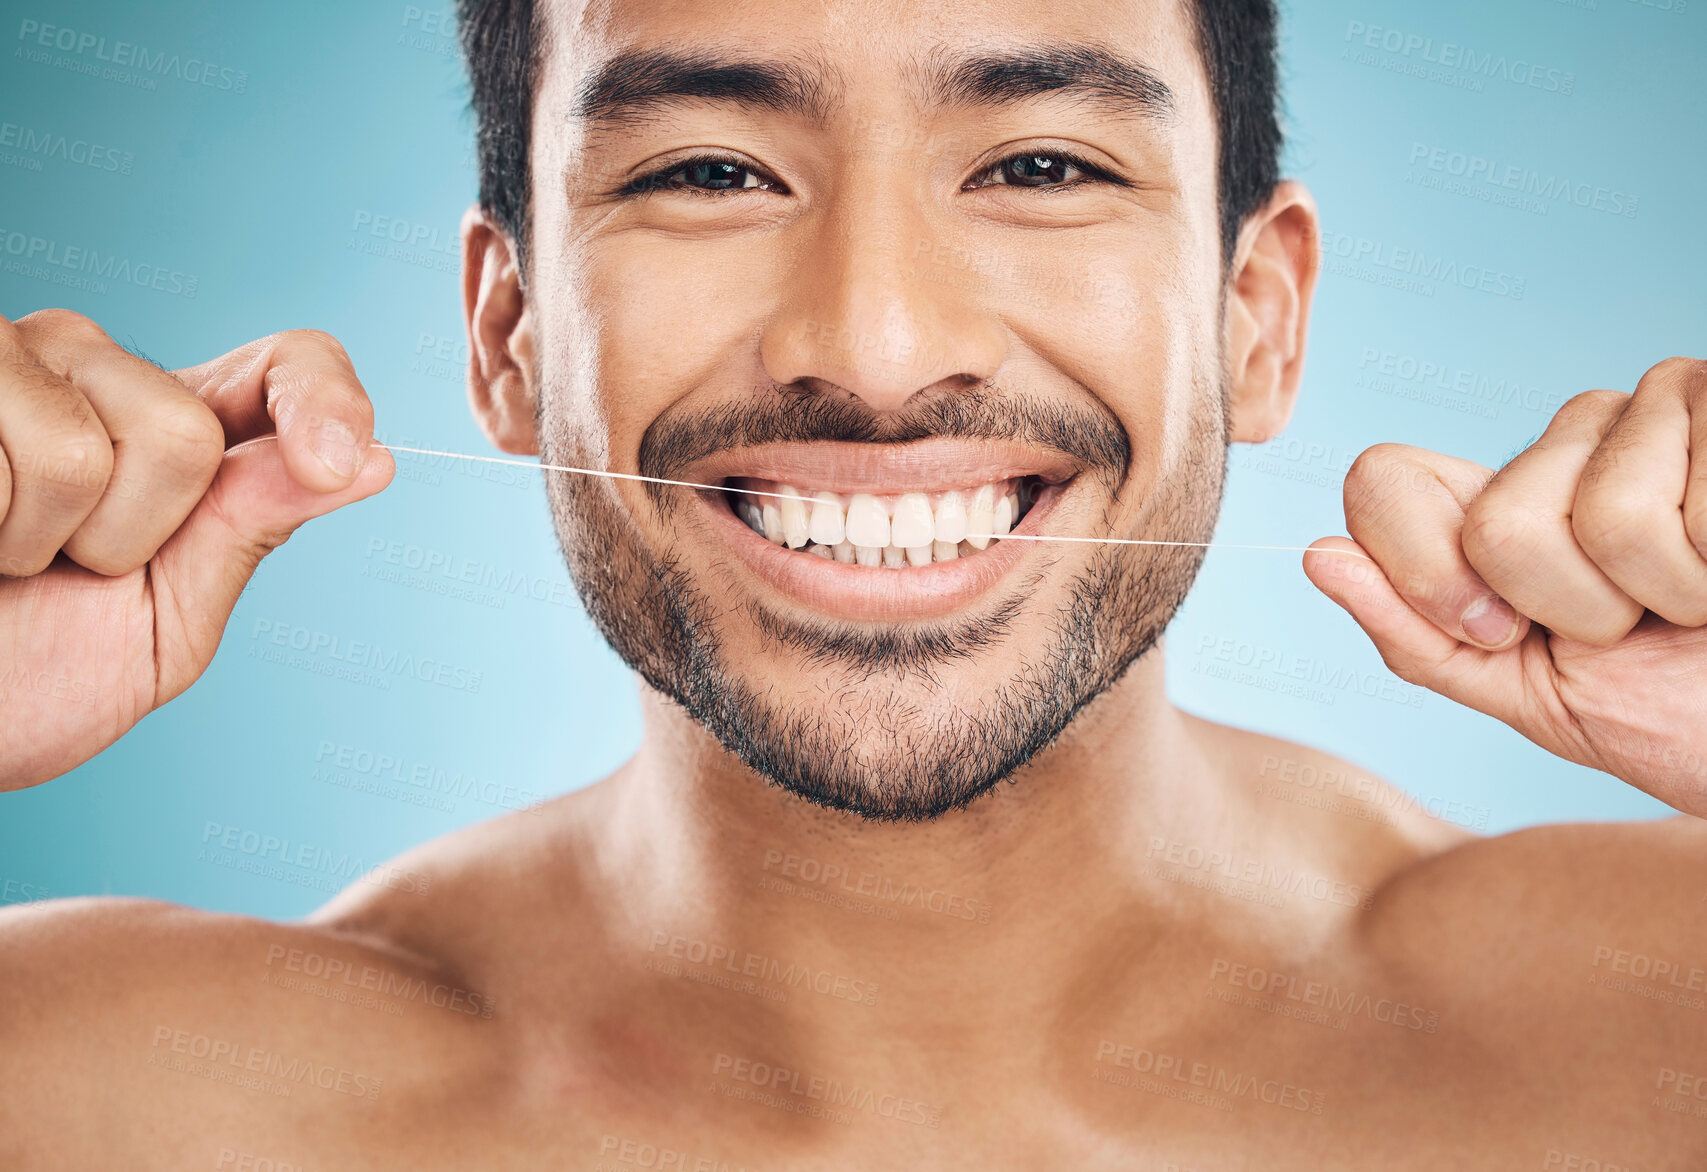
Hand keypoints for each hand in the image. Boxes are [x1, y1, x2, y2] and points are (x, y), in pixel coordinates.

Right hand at [0, 310, 391, 789]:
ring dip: (36, 537)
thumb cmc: (24, 678)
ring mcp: (12, 360)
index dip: (324, 398)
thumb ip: (248, 529)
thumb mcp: (164, 621)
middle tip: (57, 568)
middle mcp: (97, 369)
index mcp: (176, 428)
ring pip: (80, 452)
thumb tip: (371, 460)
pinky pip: (3, 461)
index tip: (332, 463)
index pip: (286, 365)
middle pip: (185, 431)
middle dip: (126, 535)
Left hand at [1303, 357, 1706, 816]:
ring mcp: (1650, 404)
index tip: (1499, 632)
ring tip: (1697, 596)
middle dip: (1569, 607)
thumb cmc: (1668, 709)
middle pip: (1493, 522)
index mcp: (1499, 497)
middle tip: (1634, 622)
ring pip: (1603, 516)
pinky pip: (1694, 508)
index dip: (1424, 573)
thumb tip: (1316, 555)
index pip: (1382, 479)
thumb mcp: (1520, 691)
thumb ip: (1415, 635)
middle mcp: (1565, 436)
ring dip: (1662, 591)